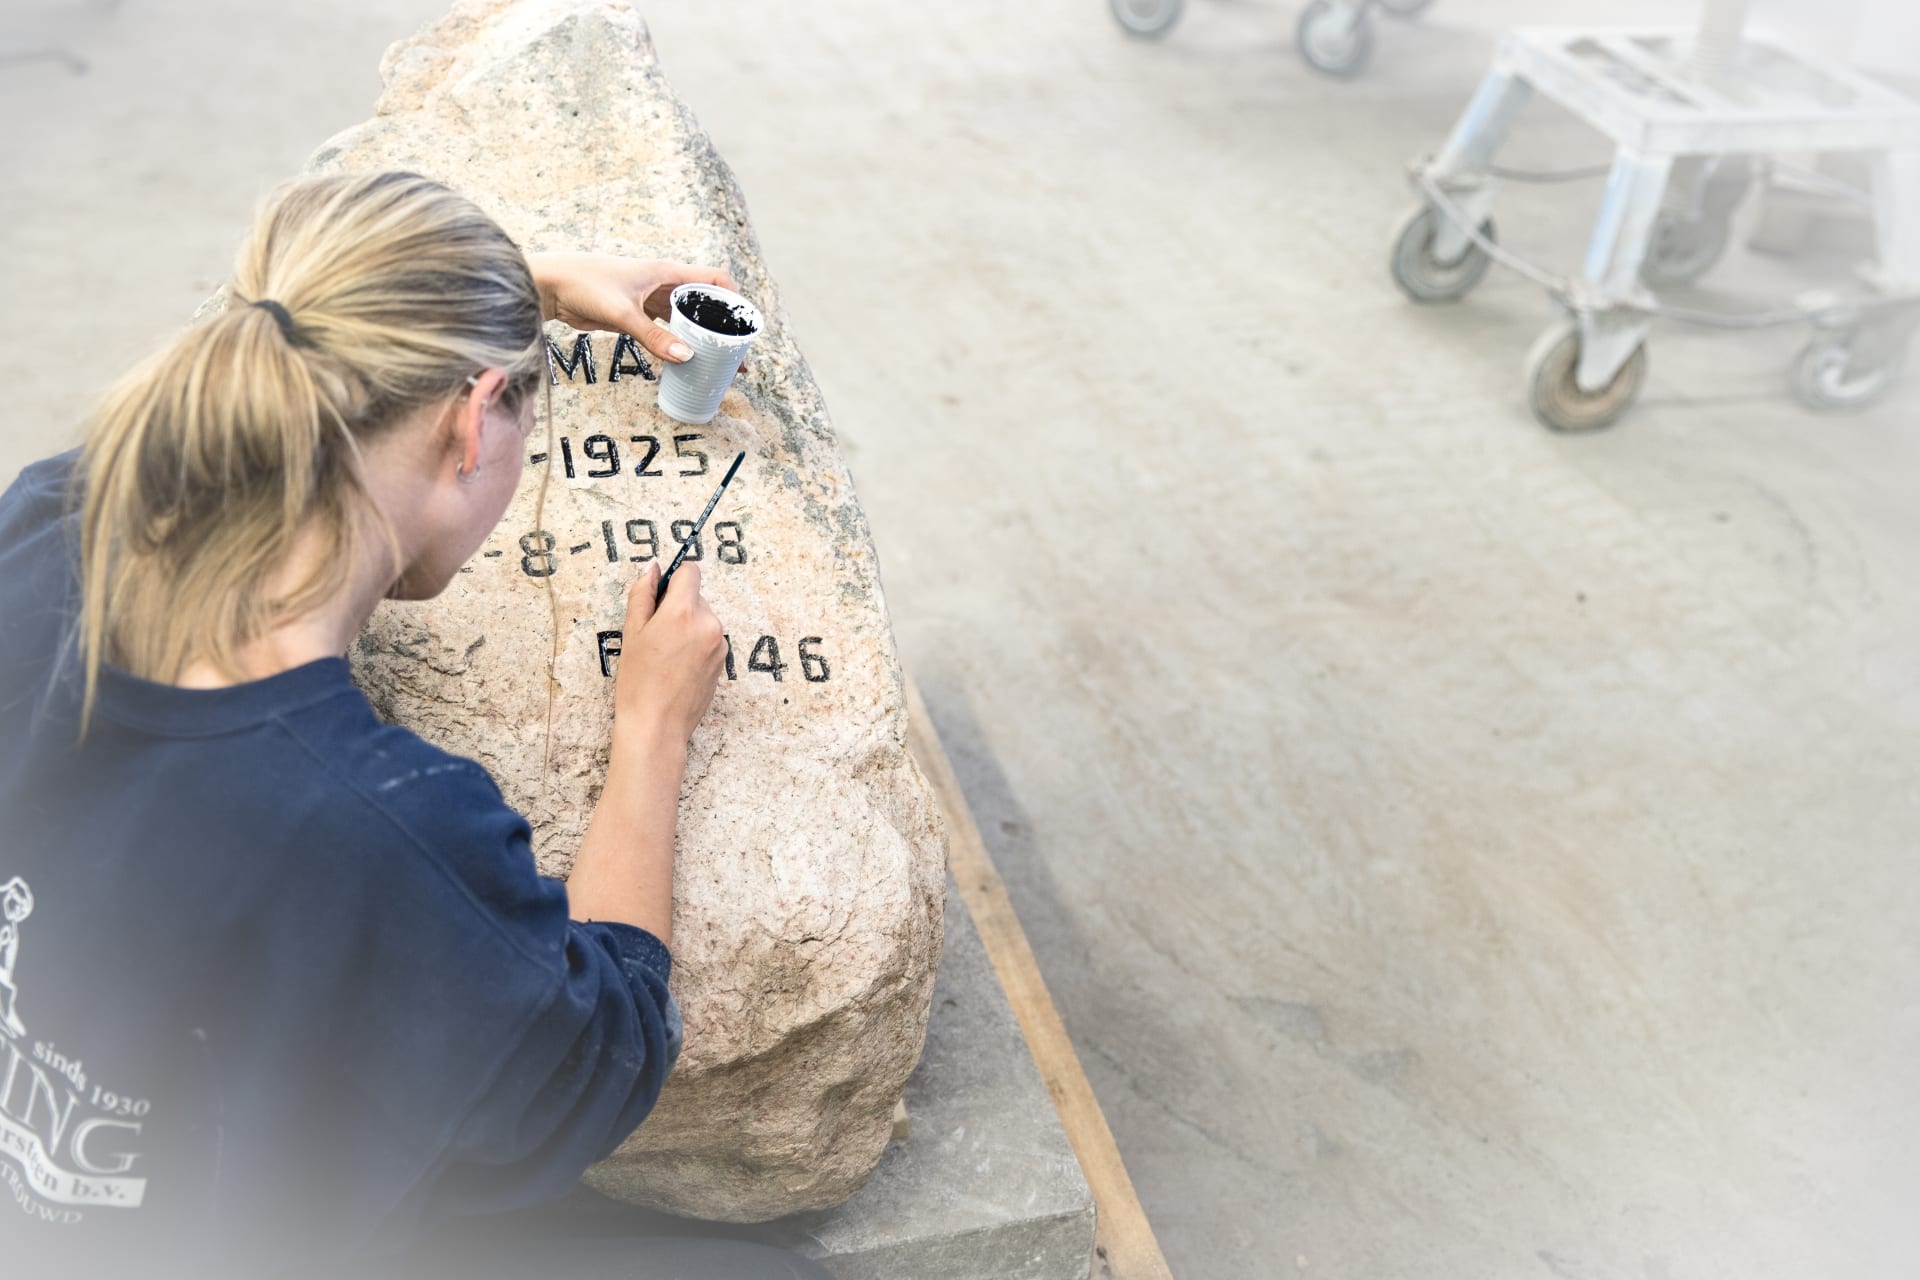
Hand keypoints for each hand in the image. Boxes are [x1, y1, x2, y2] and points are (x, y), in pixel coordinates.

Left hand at [528, 252, 743, 367]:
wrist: (550, 286)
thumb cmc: (584, 284)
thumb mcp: (622, 312)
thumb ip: (653, 336)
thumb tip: (686, 357)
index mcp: (666, 272)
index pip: (714, 279)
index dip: (734, 298)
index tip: (746, 323)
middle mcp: (663, 284)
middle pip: (704, 303)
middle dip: (721, 326)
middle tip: (736, 353)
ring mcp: (650, 300)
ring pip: (686, 319)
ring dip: (701, 337)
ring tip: (718, 361)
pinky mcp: (637, 315)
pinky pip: (666, 331)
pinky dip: (678, 344)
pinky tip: (686, 362)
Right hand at [613, 562, 725, 750]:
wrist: (657, 725)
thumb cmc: (638, 681)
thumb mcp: (632, 632)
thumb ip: (643, 594)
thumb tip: (653, 568)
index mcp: (684, 611)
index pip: (690, 571)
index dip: (673, 578)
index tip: (660, 595)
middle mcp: (709, 623)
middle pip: (695, 597)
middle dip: (677, 607)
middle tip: (655, 635)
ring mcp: (720, 644)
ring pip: (702, 619)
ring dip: (687, 627)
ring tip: (666, 655)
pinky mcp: (723, 661)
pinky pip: (709, 639)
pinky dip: (695, 645)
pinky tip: (678, 667)